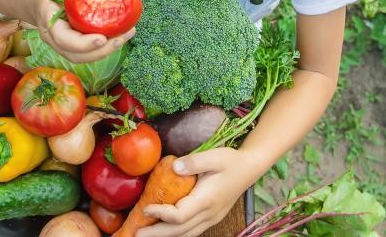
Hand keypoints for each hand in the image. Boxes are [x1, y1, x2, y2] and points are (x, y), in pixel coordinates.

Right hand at [28, 0, 135, 62]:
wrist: (44, 1)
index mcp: (48, 21)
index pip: (63, 39)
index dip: (83, 43)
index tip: (102, 38)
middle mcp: (54, 39)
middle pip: (77, 55)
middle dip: (102, 50)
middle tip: (123, 36)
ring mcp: (64, 46)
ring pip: (85, 57)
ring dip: (108, 50)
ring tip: (127, 34)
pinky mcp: (75, 48)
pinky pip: (90, 53)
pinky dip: (106, 47)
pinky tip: (122, 35)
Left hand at [137, 148, 254, 236]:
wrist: (249, 168)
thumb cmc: (231, 161)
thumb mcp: (214, 156)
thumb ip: (194, 161)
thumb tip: (174, 167)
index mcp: (206, 200)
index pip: (179, 216)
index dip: (160, 214)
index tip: (145, 208)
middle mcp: (209, 214)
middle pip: (179, 231)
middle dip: (157, 234)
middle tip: (136, 234)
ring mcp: (211, 218)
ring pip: (186, 234)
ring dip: (166, 236)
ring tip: (147, 234)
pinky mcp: (211, 217)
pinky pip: (192, 230)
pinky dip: (177, 233)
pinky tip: (165, 229)